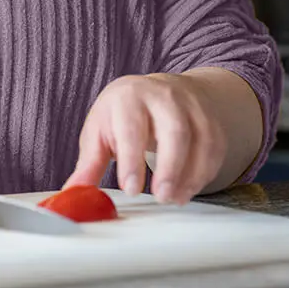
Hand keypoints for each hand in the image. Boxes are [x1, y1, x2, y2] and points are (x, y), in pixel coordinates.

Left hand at [63, 73, 226, 203]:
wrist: (157, 89)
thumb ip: (89, 164)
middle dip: (170, 166)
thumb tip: (72, 194)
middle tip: (160, 195)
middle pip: (174, 129)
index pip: (131, 127)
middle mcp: (162, 96)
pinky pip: (216, 146)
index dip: (131, 159)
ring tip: (174, 198)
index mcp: (128, 97)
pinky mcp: (209, 118)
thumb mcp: (100, 131)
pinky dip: (206, 172)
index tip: (130, 188)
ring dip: (191, 174)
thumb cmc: (123, 114)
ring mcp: (190, 105)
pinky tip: (189, 188)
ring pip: (201, 138)